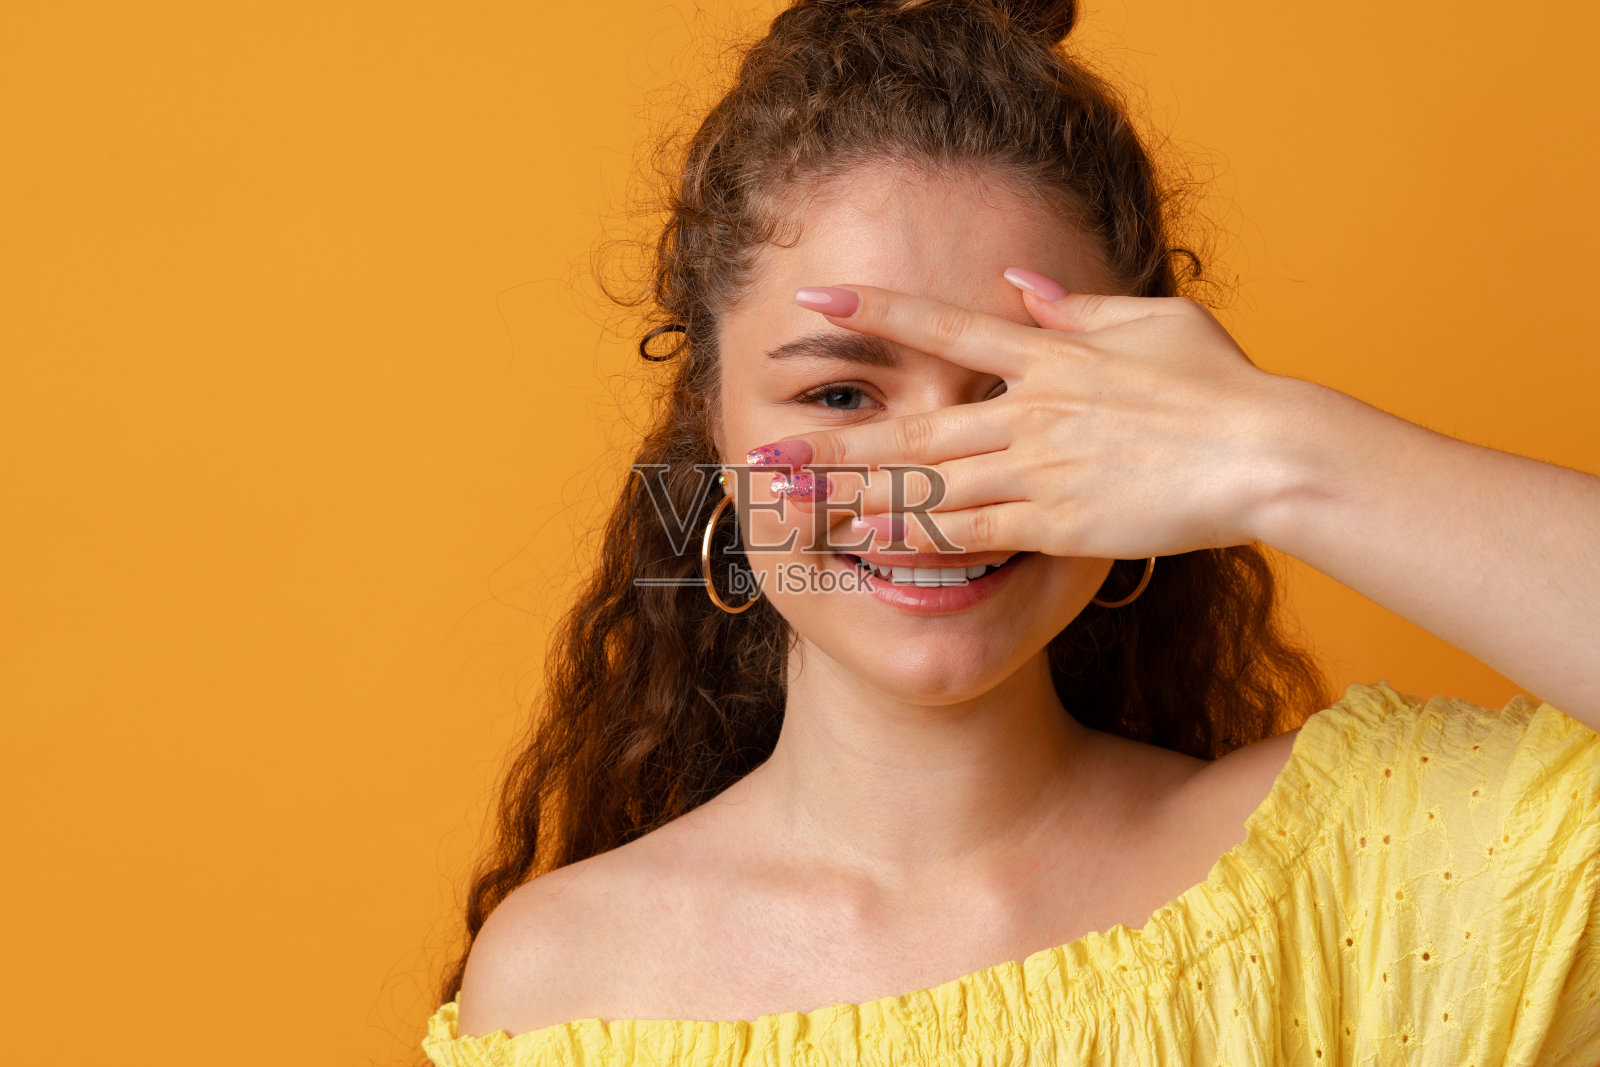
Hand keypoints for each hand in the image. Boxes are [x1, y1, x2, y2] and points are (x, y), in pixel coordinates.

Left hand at [744, 269, 1310, 560]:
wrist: (1267, 452)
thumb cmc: (1223, 385)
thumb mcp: (1152, 321)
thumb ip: (1076, 308)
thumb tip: (1019, 279)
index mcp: (1049, 356)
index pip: (944, 326)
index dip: (877, 311)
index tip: (816, 303)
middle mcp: (1028, 410)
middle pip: (912, 426)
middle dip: (833, 440)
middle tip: (764, 448)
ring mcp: (1039, 469)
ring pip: (927, 486)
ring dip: (854, 497)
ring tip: (793, 505)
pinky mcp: (1059, 522)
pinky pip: (971, 533)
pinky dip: (916, 539)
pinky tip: (867, 546)